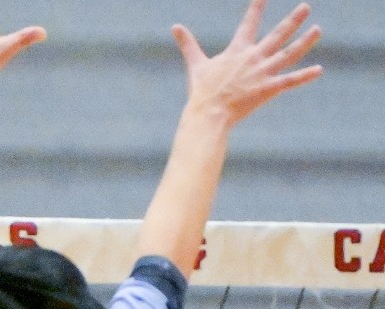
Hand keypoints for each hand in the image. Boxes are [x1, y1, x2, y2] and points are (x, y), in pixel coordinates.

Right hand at [175, 0, 321, 129]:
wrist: (208, 113)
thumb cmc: (202, 90)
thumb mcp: (196, 64)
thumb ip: (188, 44)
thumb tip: (175, 27)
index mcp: (238, 51)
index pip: (249, 23)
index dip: (256, 8)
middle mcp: (254, 58)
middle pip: (278, 35)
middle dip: (293, 20)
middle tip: (306, 7)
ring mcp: (263, 73)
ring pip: (289, 54)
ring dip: (305, 41)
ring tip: (318, 29)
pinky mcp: (269, 88)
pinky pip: (290, 81)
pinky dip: (305, 76)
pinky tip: (319, 70)